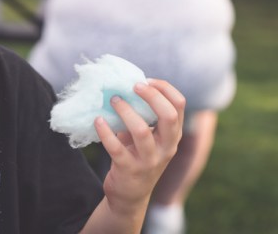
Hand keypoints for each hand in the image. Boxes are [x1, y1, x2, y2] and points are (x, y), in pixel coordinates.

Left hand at [95, 79, 184, 215]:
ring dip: (126, 111)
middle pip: (169, 116)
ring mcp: (149, 161)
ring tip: (114, 100)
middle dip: (152, 96)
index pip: (179, 105)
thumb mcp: (148, 138)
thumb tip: (124, 86)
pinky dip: (106, 131)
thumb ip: (144, 117)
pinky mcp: (129, 170)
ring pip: (142, 131)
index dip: (164, 88)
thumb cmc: (137, 157)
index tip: (146, 80)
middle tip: (133, 86)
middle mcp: (166, 148)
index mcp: (173, 136)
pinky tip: (98, 120)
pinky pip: (116, 148)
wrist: (130, 196)